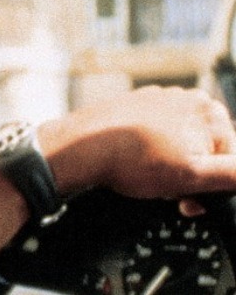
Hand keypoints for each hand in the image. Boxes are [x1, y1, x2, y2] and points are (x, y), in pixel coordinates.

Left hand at [39, 86, 235, 200]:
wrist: (80, 148)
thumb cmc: (131, 160)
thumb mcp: (193, 176)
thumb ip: (232, 174)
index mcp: (211, 114)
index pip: (231, 161)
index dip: (212, 187)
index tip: (192, 201)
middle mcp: (190, 100)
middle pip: (207, 150)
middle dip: (192, 174)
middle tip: (169, 190)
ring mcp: (163, 99)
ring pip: (183, 142)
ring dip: (173, 164)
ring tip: (149, 173)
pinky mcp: (139, 104)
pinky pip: (158, 132)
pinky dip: (153, 149)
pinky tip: (136, 160)